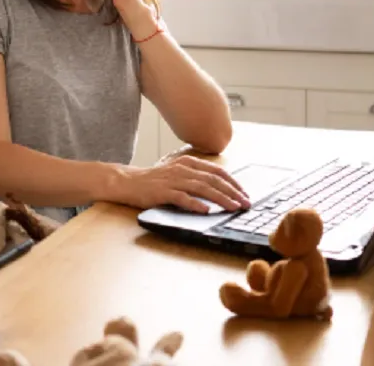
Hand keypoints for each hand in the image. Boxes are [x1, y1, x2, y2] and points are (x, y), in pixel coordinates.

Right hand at [109, 155, 251, 213]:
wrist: (127, 182)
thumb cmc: (154, 181)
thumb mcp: (178, 173)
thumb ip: (196, 177)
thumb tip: (220, 189)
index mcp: (189, 162)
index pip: (218, 171)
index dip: (234, 183)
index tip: (245, 194)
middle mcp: (183, 169)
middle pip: (214, 180)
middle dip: (233, 192)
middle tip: (245, 204)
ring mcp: (173, 180)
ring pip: (202, 188)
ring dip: (220, 198)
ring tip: (233, 208)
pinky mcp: (162, 192)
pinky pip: (182, 198)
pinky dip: (195, 204)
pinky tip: (206, 210)